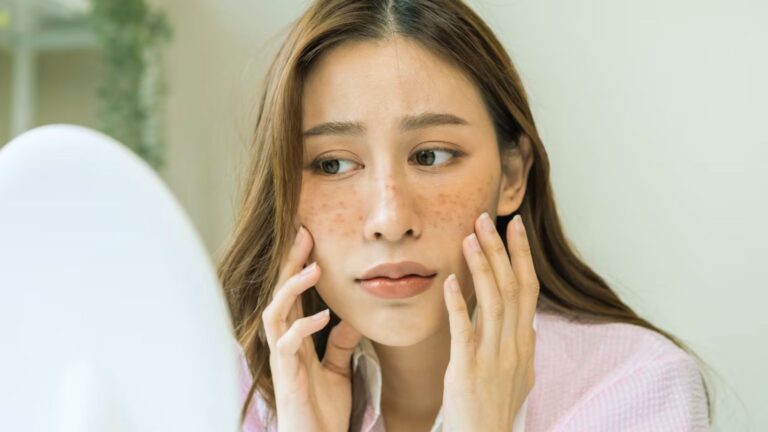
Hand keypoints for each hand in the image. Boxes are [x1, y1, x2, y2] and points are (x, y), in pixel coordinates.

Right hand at [261, 225, 362, 431]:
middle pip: (279, 294)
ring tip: (314, 270)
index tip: (310, 237)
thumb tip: (349, 319)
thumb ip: (339, 344)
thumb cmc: (321, 412)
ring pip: (274, 313)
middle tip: (304, 234)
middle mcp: (284, 345)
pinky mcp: (286, 377)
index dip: (298, 266)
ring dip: (292, 289)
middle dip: (289, 263)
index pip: (293, 295)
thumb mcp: (336, 371)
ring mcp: (282, 360)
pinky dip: (303, 326)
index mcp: (295, 340)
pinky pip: (287, 344)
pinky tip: (323, 315)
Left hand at [441, 213, 538, 431]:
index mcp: (525, 342)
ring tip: (469, 237)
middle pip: (512, 287)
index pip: (528, 288)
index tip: (514, 225)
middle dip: (501, 249)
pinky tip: (448, 283)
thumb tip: (529, 324)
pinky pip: (464, 333)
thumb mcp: (520, 374)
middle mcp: (514, 345)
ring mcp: (493, 358)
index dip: (521, 255)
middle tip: (487, 217)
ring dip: (481, 267)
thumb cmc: (497, 407)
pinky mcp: (468, 371)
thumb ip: (521, 345)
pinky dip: (458, 305)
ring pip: (492, 303)